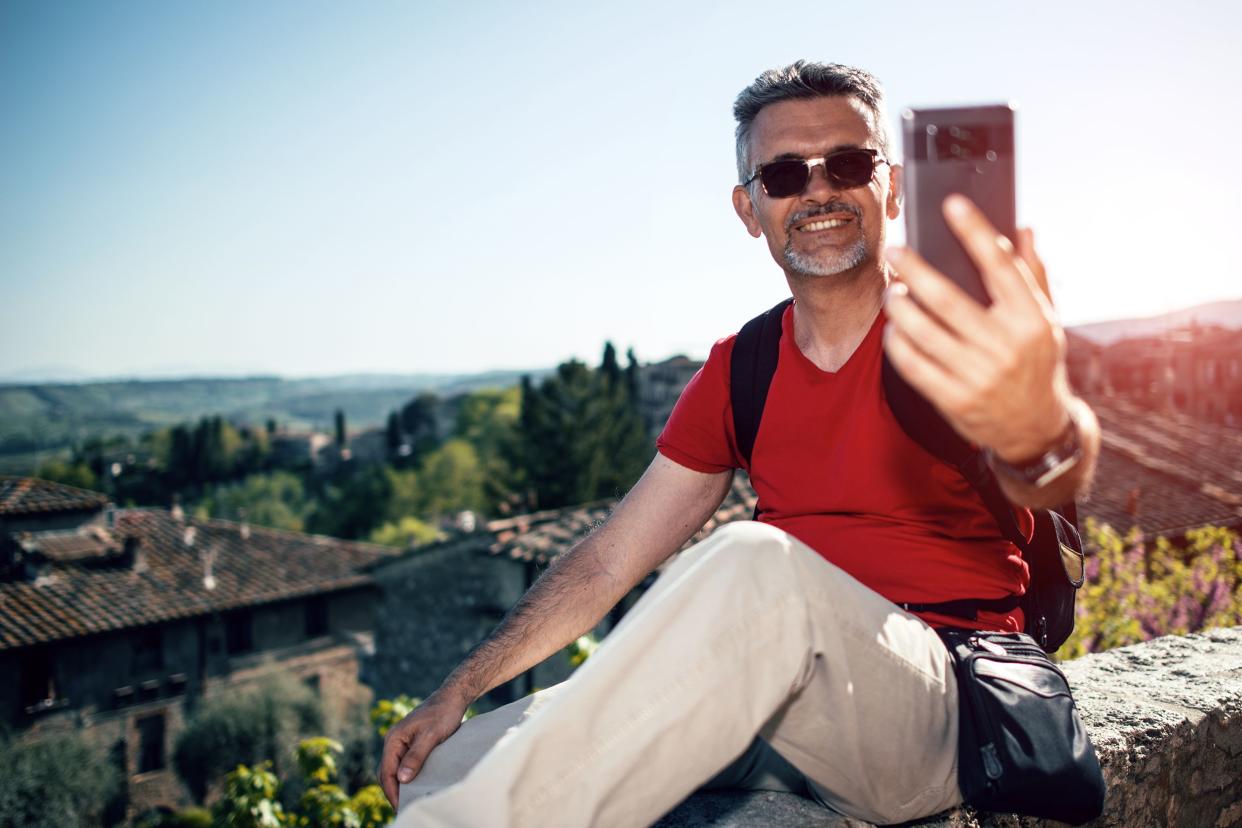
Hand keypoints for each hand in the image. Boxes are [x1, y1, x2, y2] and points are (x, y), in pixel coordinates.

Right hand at [378, 689, 469, 809]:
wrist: (452, 698)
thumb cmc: (442, 714)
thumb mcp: (431, 736)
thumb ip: (416, 756)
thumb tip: (401, 779)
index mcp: (394, 739)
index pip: (386, 771)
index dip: (392, 791)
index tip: (401, 806)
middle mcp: (394, 741)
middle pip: (386, 773)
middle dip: (393, 791)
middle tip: (405, 807)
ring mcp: (401, 743)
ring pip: (394, 769)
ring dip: (399, 785)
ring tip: (410, 800)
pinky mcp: (410, 744)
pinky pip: (403, 764)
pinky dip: (406, 777)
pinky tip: (416, 785)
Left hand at [882, 194, 1069, 461]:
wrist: (1037, 429)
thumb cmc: (1037, 364)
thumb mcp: (1046, 321)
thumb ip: (1033, 275)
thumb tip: (1023, 228)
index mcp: (1032, 320)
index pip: (1000, 266)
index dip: (975, 231)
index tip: (951, 204)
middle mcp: (1006, 346)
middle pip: (948, 298)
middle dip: (915, 270)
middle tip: (895, 251)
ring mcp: (979, 376)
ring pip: (924, 332)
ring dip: (899, 306)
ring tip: (890, 291)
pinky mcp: (955, 400)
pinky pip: (913, 365)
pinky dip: (897, 343)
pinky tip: (892, 328)